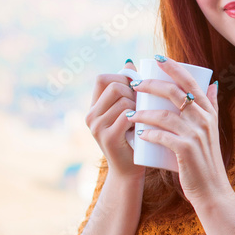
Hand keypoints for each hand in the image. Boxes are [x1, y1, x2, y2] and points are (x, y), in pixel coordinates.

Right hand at [85, 59, 145, 180]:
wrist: (129, 171)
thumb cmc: (133, 138)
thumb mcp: (128, 112)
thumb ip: (126, 90)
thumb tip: (130, 62)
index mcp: (93, 107)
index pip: (102, 78)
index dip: (121, 78)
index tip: (136, 90)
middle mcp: (90, 116)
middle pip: (114, 86)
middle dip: (133, 92)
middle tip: (143, 105)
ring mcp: (97, 127)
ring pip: (123, 100)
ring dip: (139, 105)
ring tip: (144, 117)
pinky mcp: (108, 137)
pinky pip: (127, 115)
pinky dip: (139, 116)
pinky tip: (144, 124)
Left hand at [127, 55, 231, 207]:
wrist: (211, 189)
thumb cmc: (206, 158)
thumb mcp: (213, 129)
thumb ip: (211, 106)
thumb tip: (212, 83)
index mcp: (208, 111)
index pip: (190, 81)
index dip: (174, 67)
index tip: (157, 58)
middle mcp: (204, 119)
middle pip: (175, 92)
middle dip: (152, 85)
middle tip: (135, 84)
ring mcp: (196, 135)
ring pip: (164, 115)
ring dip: (143, 112)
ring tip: (129, 113)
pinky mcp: (186, 151)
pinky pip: (163, 136)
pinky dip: (149, 134)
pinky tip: (138, 133)